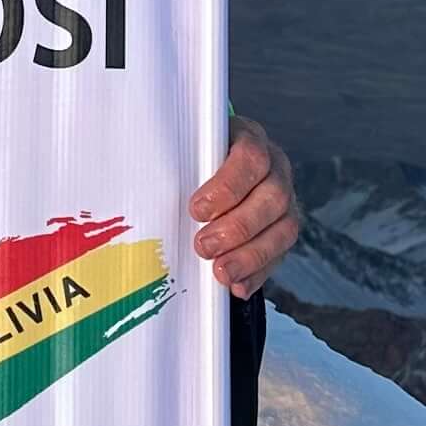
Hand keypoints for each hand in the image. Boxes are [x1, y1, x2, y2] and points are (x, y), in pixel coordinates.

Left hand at [190, 117, 299, 297]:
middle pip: (273, 196)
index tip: (196, 209)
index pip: (251, 157)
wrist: (206, 170)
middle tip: (203, 246)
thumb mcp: (184, 149)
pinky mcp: (282, 230)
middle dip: (237, 227)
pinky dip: (257, 273)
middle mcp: (275, 168)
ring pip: (284, 228)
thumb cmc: (190, 158)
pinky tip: (237, 285)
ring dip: (250, 255)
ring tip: (220, 272)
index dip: (227, 186)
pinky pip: (280, 255)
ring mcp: (284, 200)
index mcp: (250, 139)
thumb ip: (175, 161)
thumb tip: (141, 180)